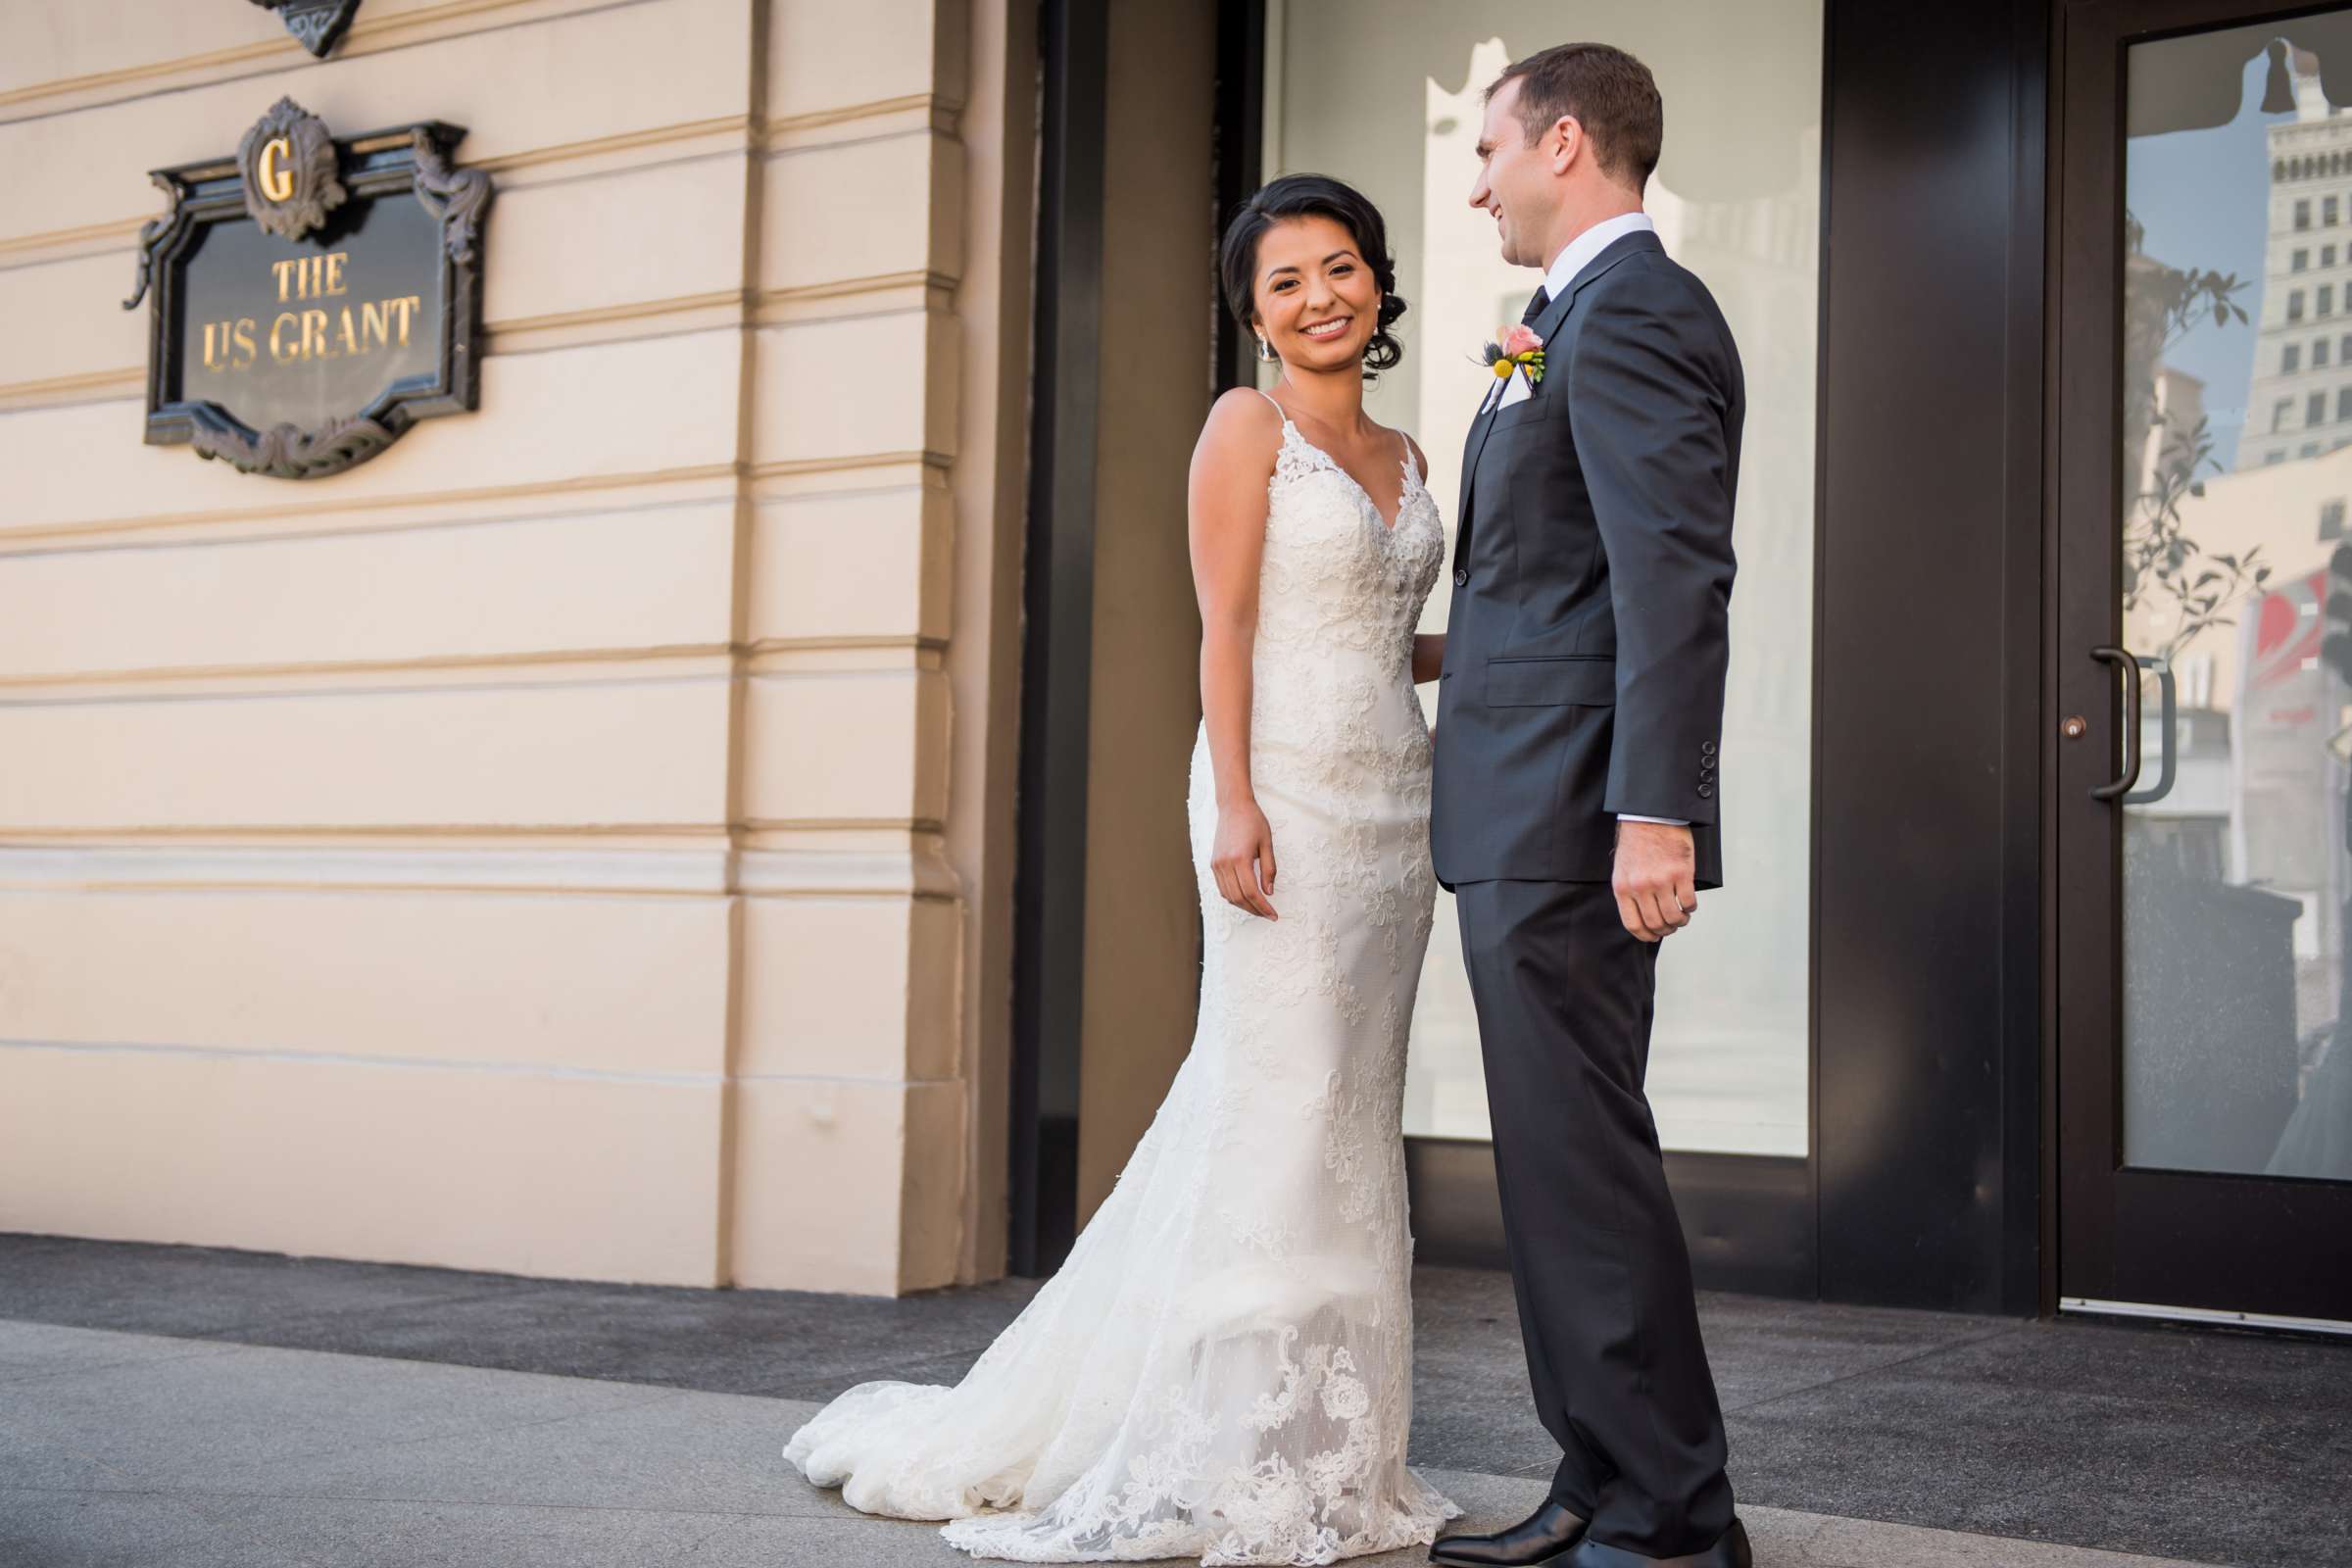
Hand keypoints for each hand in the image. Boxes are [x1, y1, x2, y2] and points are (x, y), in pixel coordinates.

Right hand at [1211, 799, 1278, 919]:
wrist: (1233, 806)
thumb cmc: (1253, 821)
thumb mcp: (1267, 844)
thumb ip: (1269, 869)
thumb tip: (1269, 892)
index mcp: (1240, 858)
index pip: (1252, 892)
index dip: (1263, 907)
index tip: (1273, 915)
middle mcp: (1225, 863)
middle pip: (1239, 898)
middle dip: (1255, 910)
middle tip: (1268, 914)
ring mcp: (1217, 864)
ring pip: (1228, 895)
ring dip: (1244, 906)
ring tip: (1258, 908)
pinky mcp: (1213, 863)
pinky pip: (1222, 887)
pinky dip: (1233, 897)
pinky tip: (1245, 898)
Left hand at [1612, 820, 1695, 941]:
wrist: (1651, 817)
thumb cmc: (1637, 842)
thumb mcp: (1623, 869)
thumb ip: (1629, 892)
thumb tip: (1641, 916)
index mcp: (1623, 888)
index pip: (1633, 924)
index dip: (1646, 935)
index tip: (1653, 936)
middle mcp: (1640, 887)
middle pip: (1655, 924)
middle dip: (1666, 930)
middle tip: (1672, 926)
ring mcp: (1661, 881)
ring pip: (1673, 916)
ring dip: (1681, 921)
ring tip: (1683, 916)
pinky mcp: (1680, 873)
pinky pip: (1688, 902)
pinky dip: (1691, 907)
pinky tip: (1690, 903)